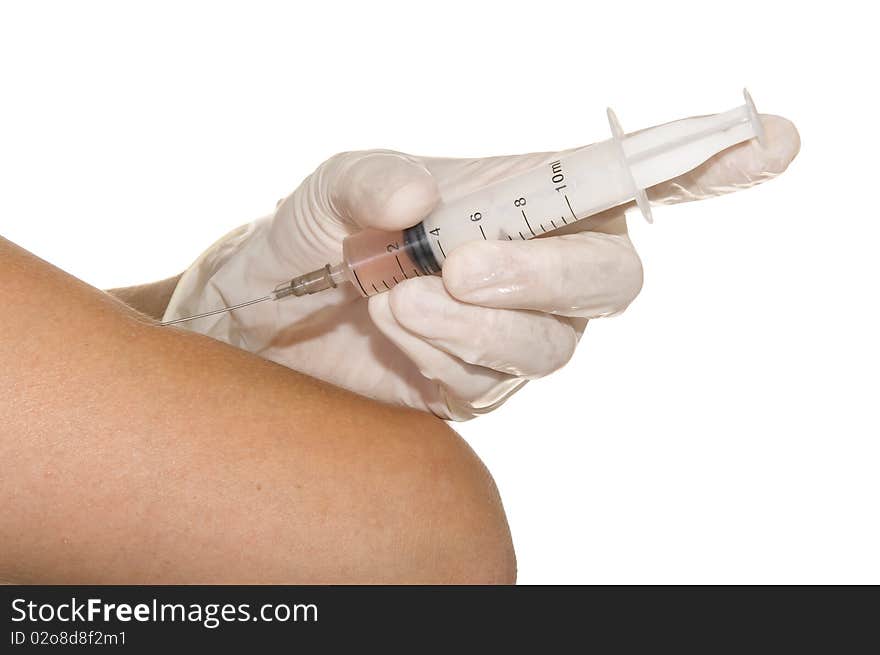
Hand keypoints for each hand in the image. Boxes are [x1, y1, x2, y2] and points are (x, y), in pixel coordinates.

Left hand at [163, 115, 798, 418]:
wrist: (265, 318)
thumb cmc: (313, 235)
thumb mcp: (333, 189)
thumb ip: (372, 178)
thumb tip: (420, 197)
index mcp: (527, 197)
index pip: (634, 180)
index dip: (709, 165)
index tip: (774, 142)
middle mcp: (539, 266)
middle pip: (612, 282)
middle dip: (545, 276)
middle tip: (460, 267)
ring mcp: (514, 332)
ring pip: (553, 344)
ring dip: (477, 323)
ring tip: (398, 298)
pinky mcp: (479, 386)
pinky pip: (493, 382)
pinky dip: (445, 356)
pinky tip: (395, 330)